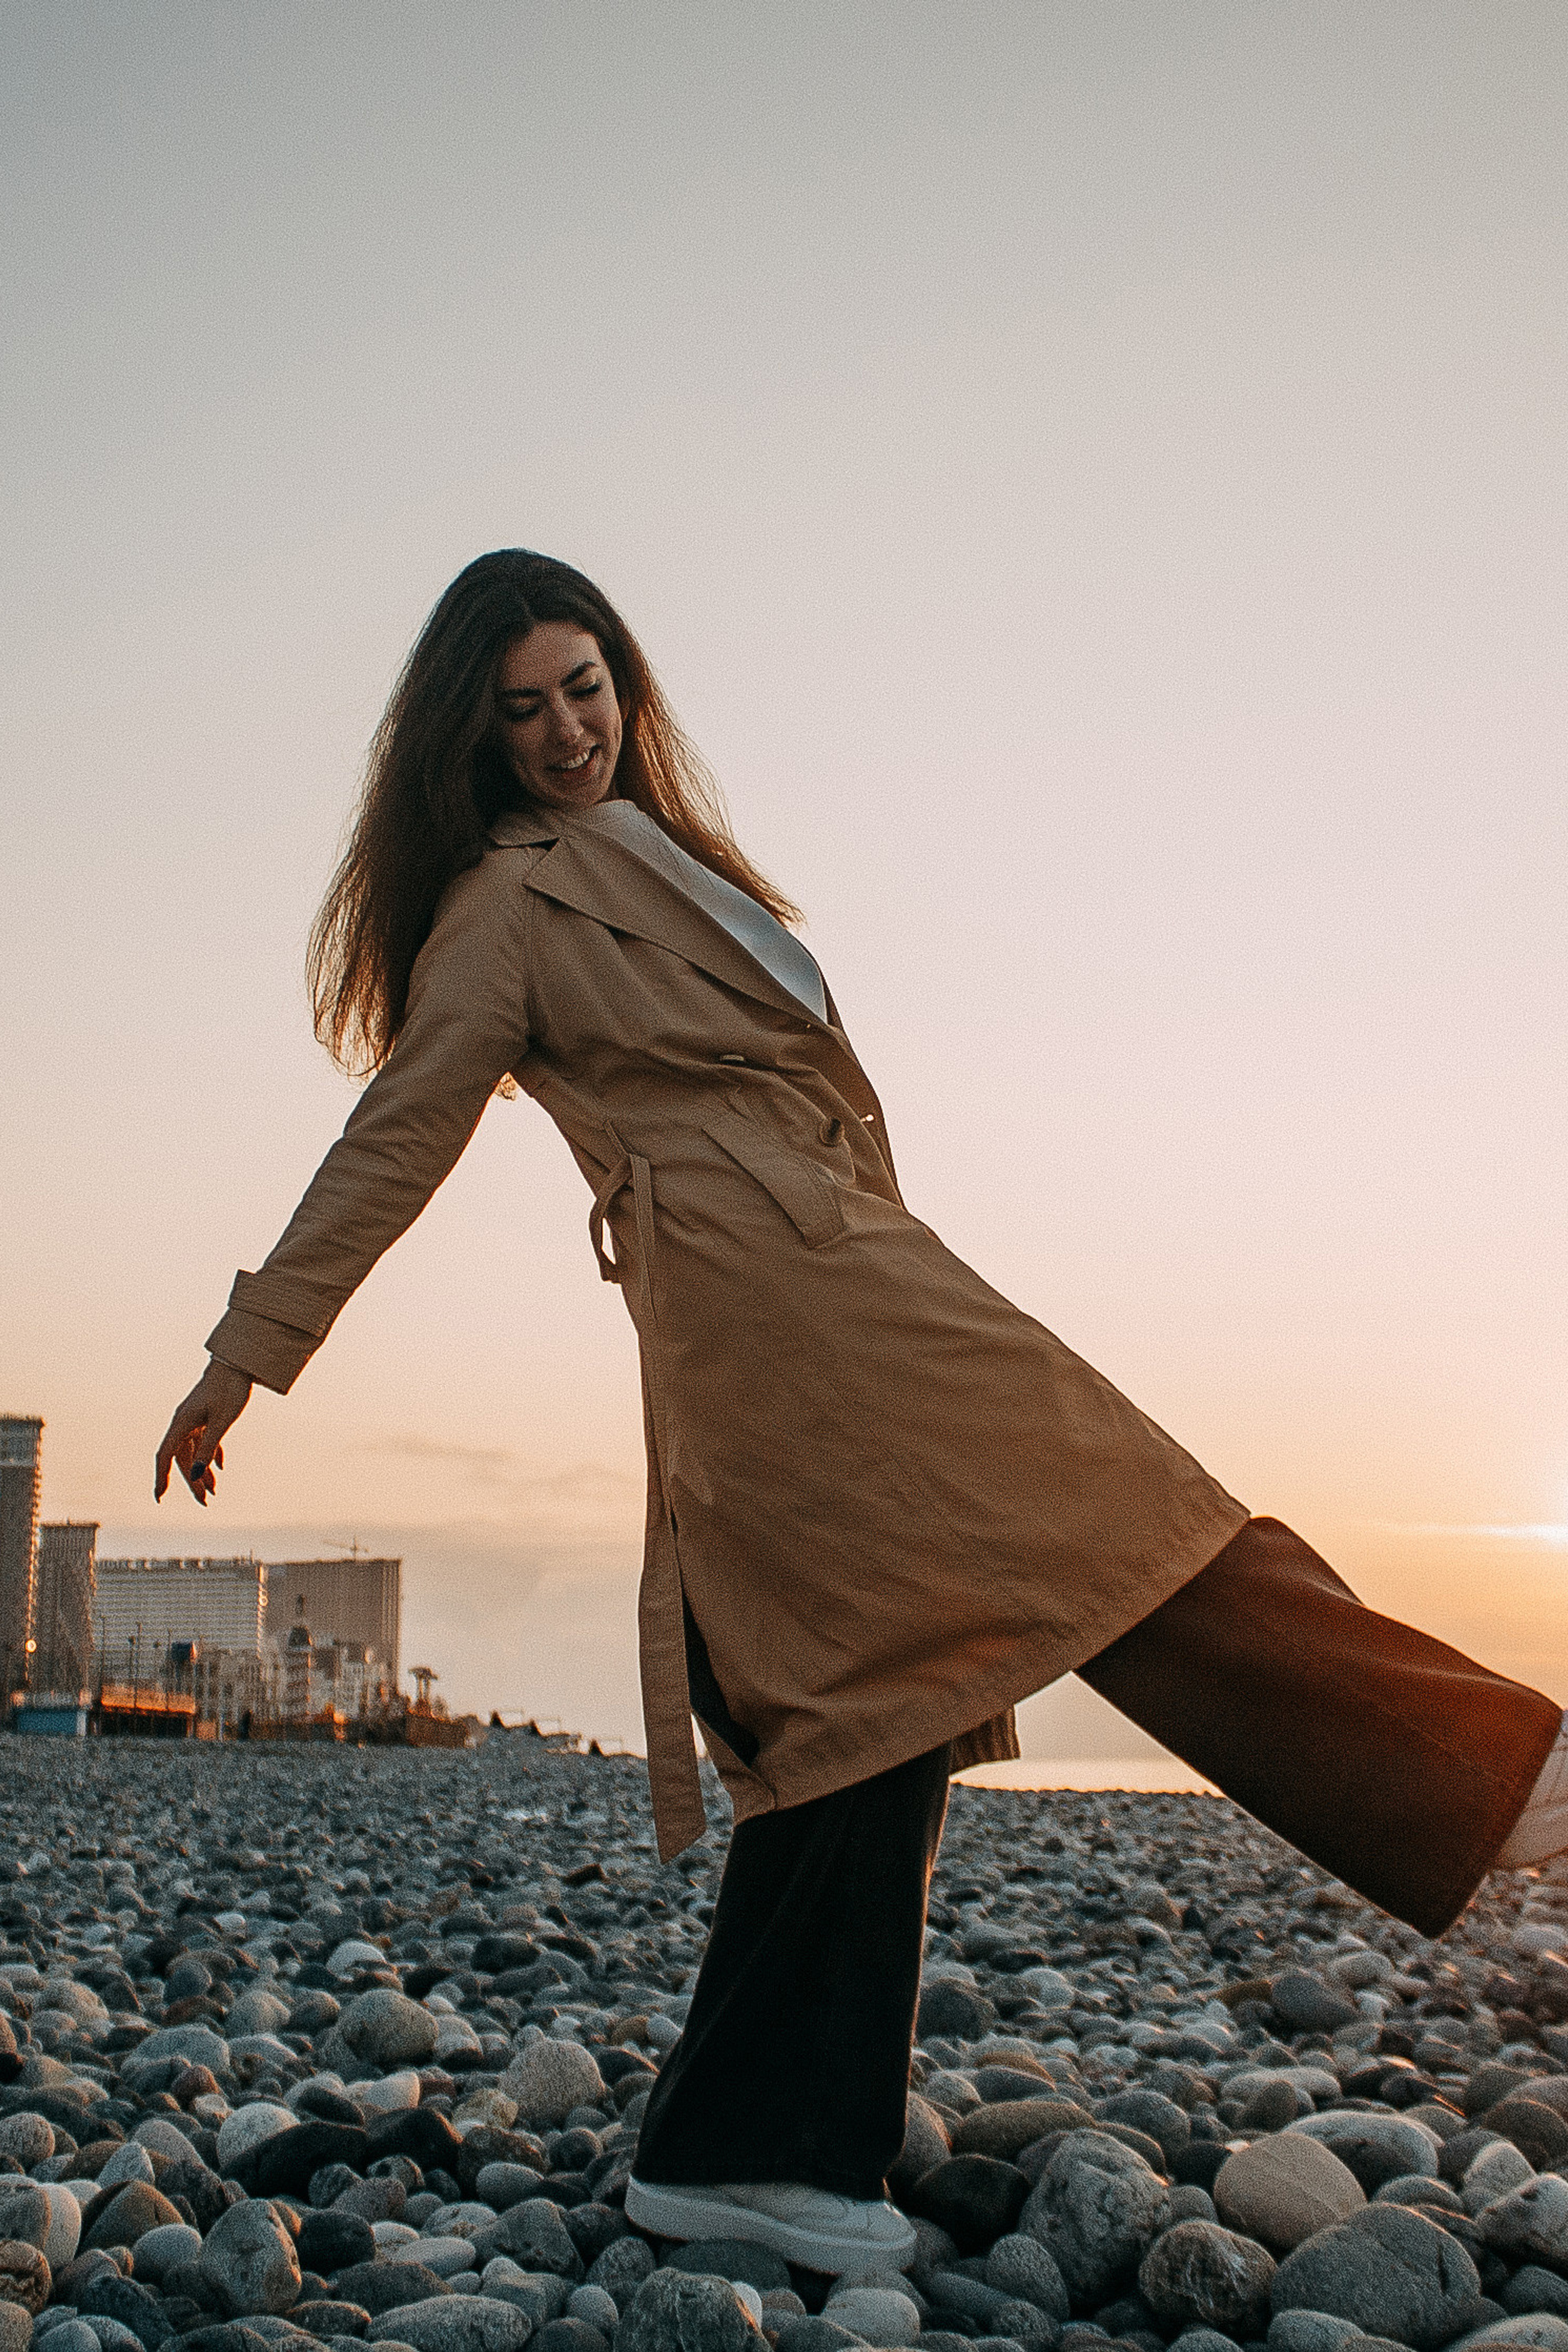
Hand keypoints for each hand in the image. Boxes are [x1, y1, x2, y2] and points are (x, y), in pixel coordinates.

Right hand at [155, 1359, 253, 1505]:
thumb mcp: (222, 1421)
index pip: (165, 1455)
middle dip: (192, 1481)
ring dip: (202, 1470)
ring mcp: (195, 1418)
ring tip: (214, 1490)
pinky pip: (204, 1441)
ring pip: (194, 1451)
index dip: (162, 1477)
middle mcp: (184, 1421)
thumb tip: (196, 1473)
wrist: (238, 1362)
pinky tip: (219, 1467)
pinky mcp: (206, 1415)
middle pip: (182, 1457)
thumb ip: (209, 1447)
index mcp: (182, 1422)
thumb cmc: (230, 1388)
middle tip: (204, 1501)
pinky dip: (210, 1454)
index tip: (160, 1497)